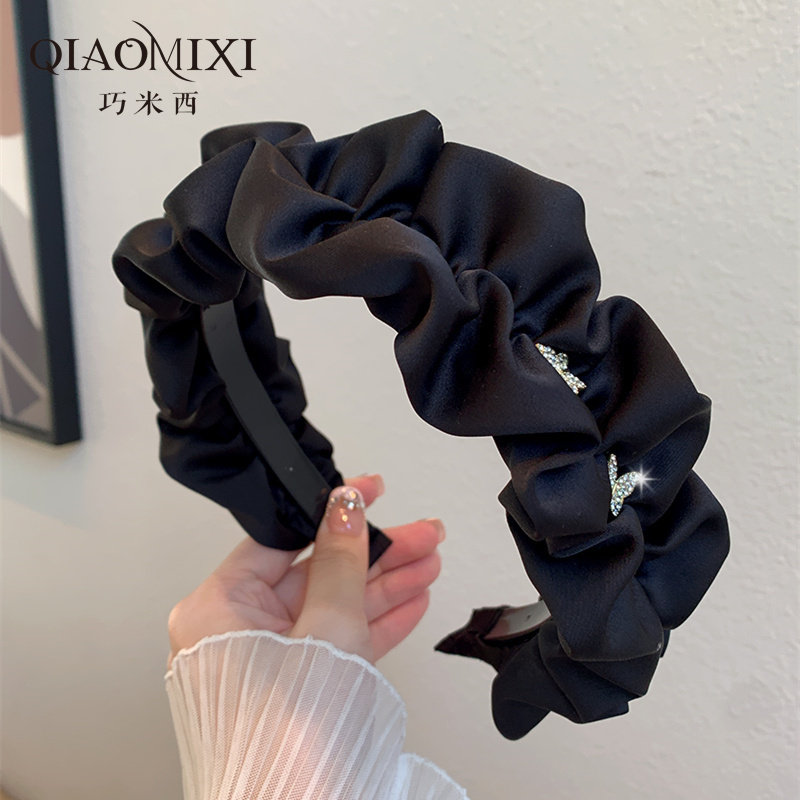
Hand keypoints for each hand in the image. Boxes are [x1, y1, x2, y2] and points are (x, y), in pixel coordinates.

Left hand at [167, 474, 443, 665]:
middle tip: (418, 531)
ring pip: (336, 605)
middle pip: (318, 570)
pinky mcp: (301, 688)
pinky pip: (342, 640)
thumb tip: (346, 506)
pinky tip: (412, 599)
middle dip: (376, 551)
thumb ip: (340, 561)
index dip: (332, 511)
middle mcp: (238, 633)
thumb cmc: (289, 745)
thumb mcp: (325, 629)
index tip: (369, 491)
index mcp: (219, 609)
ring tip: (428, 560)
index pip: (283, 539)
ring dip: (386, 583)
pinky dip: (378, 620)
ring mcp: (272, 662)